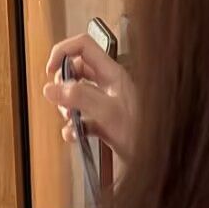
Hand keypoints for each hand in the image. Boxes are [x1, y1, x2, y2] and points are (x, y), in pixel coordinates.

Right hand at [43, 32, 135, 160]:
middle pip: (76, 71)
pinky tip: (74, 135)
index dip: (64, 52)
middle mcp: (108, 85)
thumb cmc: (144, 134)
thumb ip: (78, 97)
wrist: (158, 161)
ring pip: (76, 95)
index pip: (83, 46)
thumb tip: (51, 88)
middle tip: (61, 100)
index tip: (50, 69)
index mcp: (112, 73)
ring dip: (66, 107)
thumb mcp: (108, 111)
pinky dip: (73, 126)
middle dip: (63, 85)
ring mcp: (105, 103)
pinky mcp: (104, 123)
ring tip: (70, 120)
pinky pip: (81, 118)